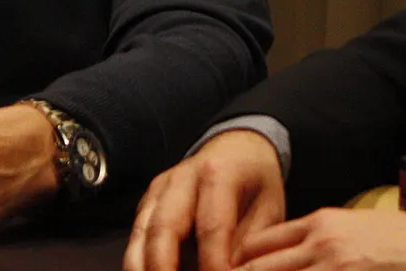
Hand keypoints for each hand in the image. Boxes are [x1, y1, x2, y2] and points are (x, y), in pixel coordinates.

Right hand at [125, 129, 285, 270]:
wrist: (235, 146)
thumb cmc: (255, 181)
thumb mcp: (270, 209)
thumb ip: (249, 244)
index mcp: (219, 173)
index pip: (211, 227)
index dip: (214, 264)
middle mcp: (180, 178)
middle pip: (163, 229)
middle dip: (164, 269)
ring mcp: (158, 190)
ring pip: (140, 235)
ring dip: (143, 268)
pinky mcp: (146, 204)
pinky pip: (136, 238)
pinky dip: (140, 264)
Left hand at [234, 208, 405, 270]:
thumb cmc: (396, 240)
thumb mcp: (349, 227)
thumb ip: (312, 240)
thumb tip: (279, 257)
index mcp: (317, 224)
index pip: (259, 243)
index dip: (234, 262)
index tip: (218, 270)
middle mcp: (319, 245)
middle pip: (258, 267)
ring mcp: (333, 268)